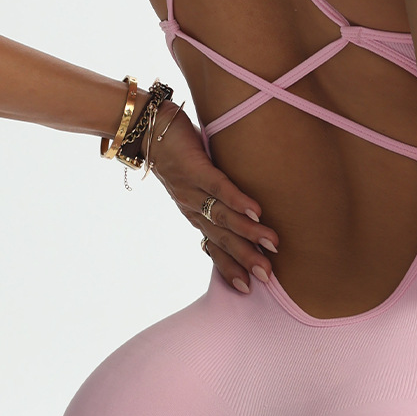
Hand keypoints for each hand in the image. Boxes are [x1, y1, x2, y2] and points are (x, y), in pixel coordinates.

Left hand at [147, 103, 279, 293]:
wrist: (144, 128)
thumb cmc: (177, 152)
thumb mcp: (197, 179)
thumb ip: (219, 193)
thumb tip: (249, 206)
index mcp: (194, 213)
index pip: (213, 246)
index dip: (229, 267)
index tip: (247, 288)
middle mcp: (191, 207)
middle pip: (221, 238)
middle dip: (244, 258)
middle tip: (267, 276)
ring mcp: (190, 189)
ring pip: (222, 216)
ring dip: (248, 233)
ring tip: (271, 244)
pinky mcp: (193, 167)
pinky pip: (218, 187)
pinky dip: (237, 201)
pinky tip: (256, 211)